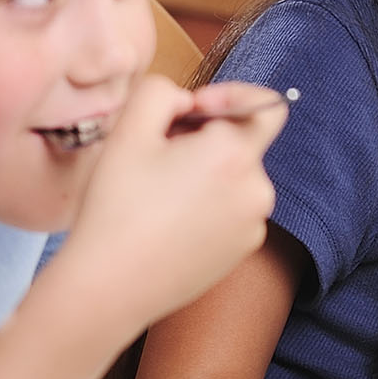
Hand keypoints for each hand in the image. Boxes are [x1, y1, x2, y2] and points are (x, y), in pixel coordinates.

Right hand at [59, 77, 284, 335]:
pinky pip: (231, 212)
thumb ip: (164, 92)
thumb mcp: (130, 128)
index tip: (190, 113)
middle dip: (205, 139)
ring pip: (234, 179)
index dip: (229, 96)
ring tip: (158, 193)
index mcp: (237, 154)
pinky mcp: (242, 252)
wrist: (110, 286)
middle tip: (157, 156)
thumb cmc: (118, 206)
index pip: (267, 105)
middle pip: (242, 143)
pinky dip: (207, 207)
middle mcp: (259, 190)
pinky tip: (168, 222)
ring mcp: (254, 225)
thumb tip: (188, 103)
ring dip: (204, 174)